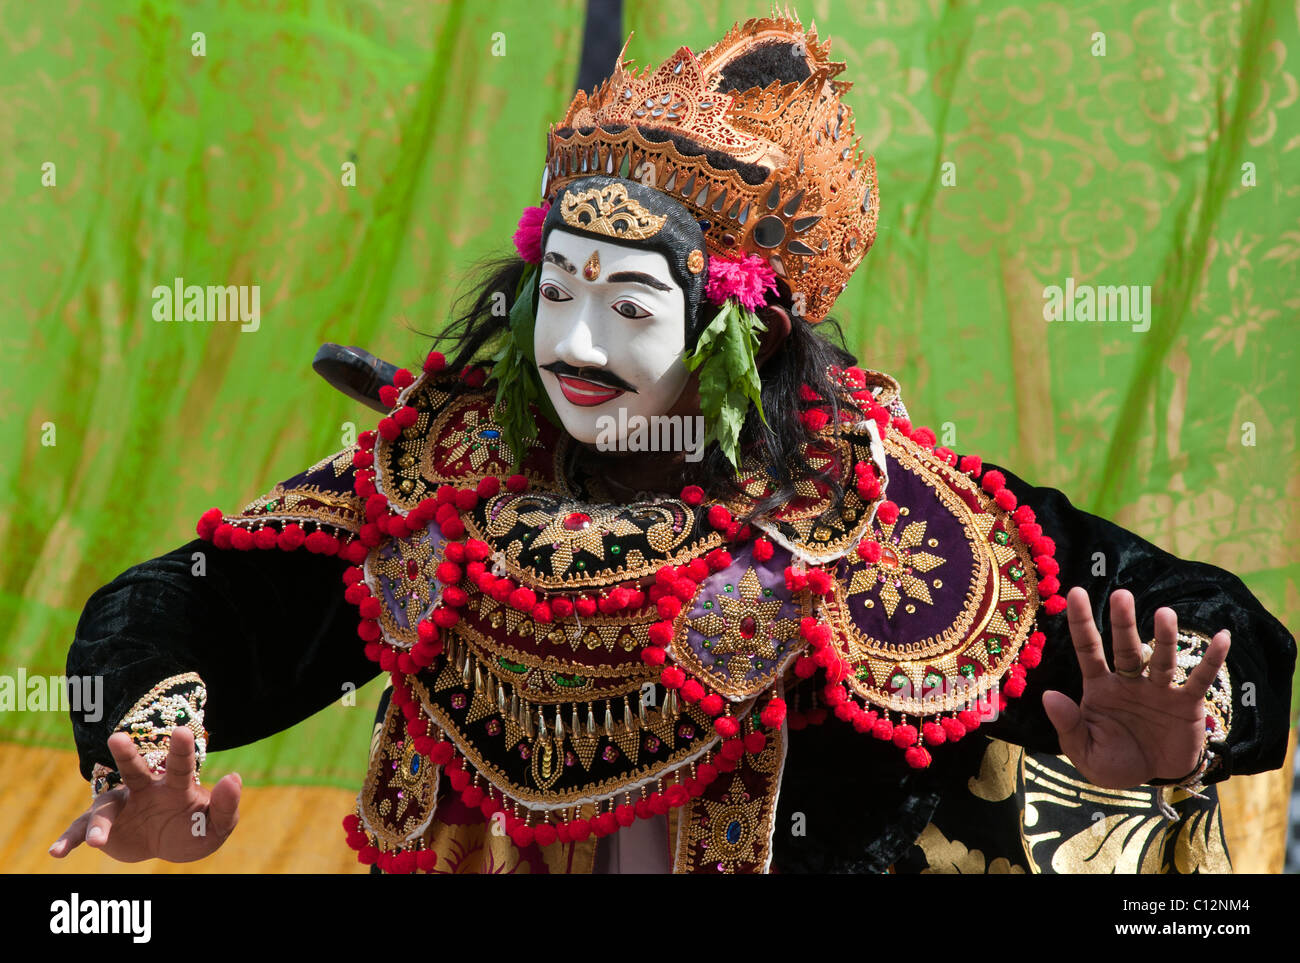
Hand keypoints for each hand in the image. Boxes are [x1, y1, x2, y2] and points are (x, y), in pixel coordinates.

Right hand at [48, 726, 240, 862]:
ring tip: (98, 841)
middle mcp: (145, 789)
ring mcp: (122, 807)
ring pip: (106, 806)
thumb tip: (234, 778)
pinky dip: (70, 840)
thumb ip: (226, 806)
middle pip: (135, 769)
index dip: (181, 749)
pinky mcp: (105, 827)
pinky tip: (57, 852)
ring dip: (100, 822)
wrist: (169, 843)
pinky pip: (83, 831)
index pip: (180, 765)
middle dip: (127, 754)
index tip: (182, 731)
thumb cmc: (195, 827)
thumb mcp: (217, 825)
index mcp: (175, 785)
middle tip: (116, 737)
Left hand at [1042, 586, 1228, 789]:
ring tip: (1165, 614)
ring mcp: (1159, 689)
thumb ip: (1067, 725)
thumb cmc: (1113, 760)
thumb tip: (1048, 695)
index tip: (1075, 592)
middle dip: (1124, 622)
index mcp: (1100, 686)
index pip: (1088, 648)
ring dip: (1164, 638)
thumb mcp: (1084, 750)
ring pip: (1161, 658)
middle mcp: (1129, 680)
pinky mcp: (1186, 703)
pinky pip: (1199, 679)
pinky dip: (1211, 660)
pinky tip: (1222, 638)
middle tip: (1121, 595)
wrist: (1153, 778)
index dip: (1081, 622)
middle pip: (1126, 647)